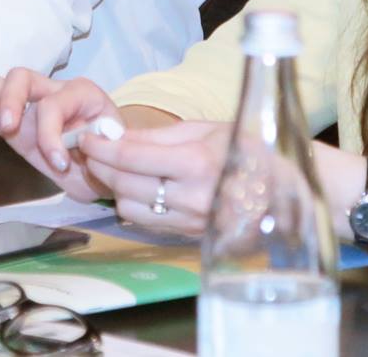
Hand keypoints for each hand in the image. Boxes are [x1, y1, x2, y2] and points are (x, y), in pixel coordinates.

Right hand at [0, 70, 119, 201]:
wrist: (106, 168)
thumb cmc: (111, 156)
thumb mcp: (114, 152)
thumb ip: (101, 146)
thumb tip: (85, 141)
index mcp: (82, 93)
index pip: (54, 104)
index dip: (51, 134)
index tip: (60, 165)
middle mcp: (53, 91)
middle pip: (22, 77)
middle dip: (10, 100)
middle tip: (9, 128)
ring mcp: (30, 104)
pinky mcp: (15, 122)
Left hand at [77, 120, 230, 234]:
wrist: (280, 190)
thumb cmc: (242, 149)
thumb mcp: (203, 130)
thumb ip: (156, 136)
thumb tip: (115, 136)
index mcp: (196, 163)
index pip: (131, 157)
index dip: (102, 146)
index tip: (87, 136)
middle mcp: (192, 197)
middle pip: (124, 185)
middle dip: (100, 166)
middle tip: (91, 151)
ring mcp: (190, 222)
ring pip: (129, 209)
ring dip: (114, 188)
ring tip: (114, 169)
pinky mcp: (189, 236)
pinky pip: (145, 223)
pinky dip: (133, 205)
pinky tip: (135, 189)